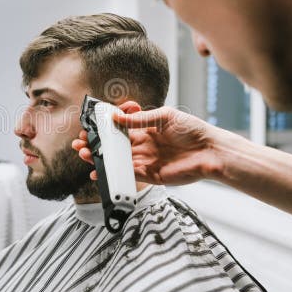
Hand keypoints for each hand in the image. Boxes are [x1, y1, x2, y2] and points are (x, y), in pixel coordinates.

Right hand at [72, 101, 225, 185]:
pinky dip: (112, 174)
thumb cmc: (193, 130)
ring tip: (84, 154)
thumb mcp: (165, 116)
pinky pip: (127, 175)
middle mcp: (144, 144)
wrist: (211, 152)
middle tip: (81, 142)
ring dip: (100, 158)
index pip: (120, 128)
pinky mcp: (150, 175)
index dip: (104, 128)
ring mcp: (146, 160)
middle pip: (114, 145)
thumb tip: (117, 116)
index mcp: (146, 128)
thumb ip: (140, 119)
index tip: (90, 126)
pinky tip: (98, 171)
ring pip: (117, 160)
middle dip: (96, 144)